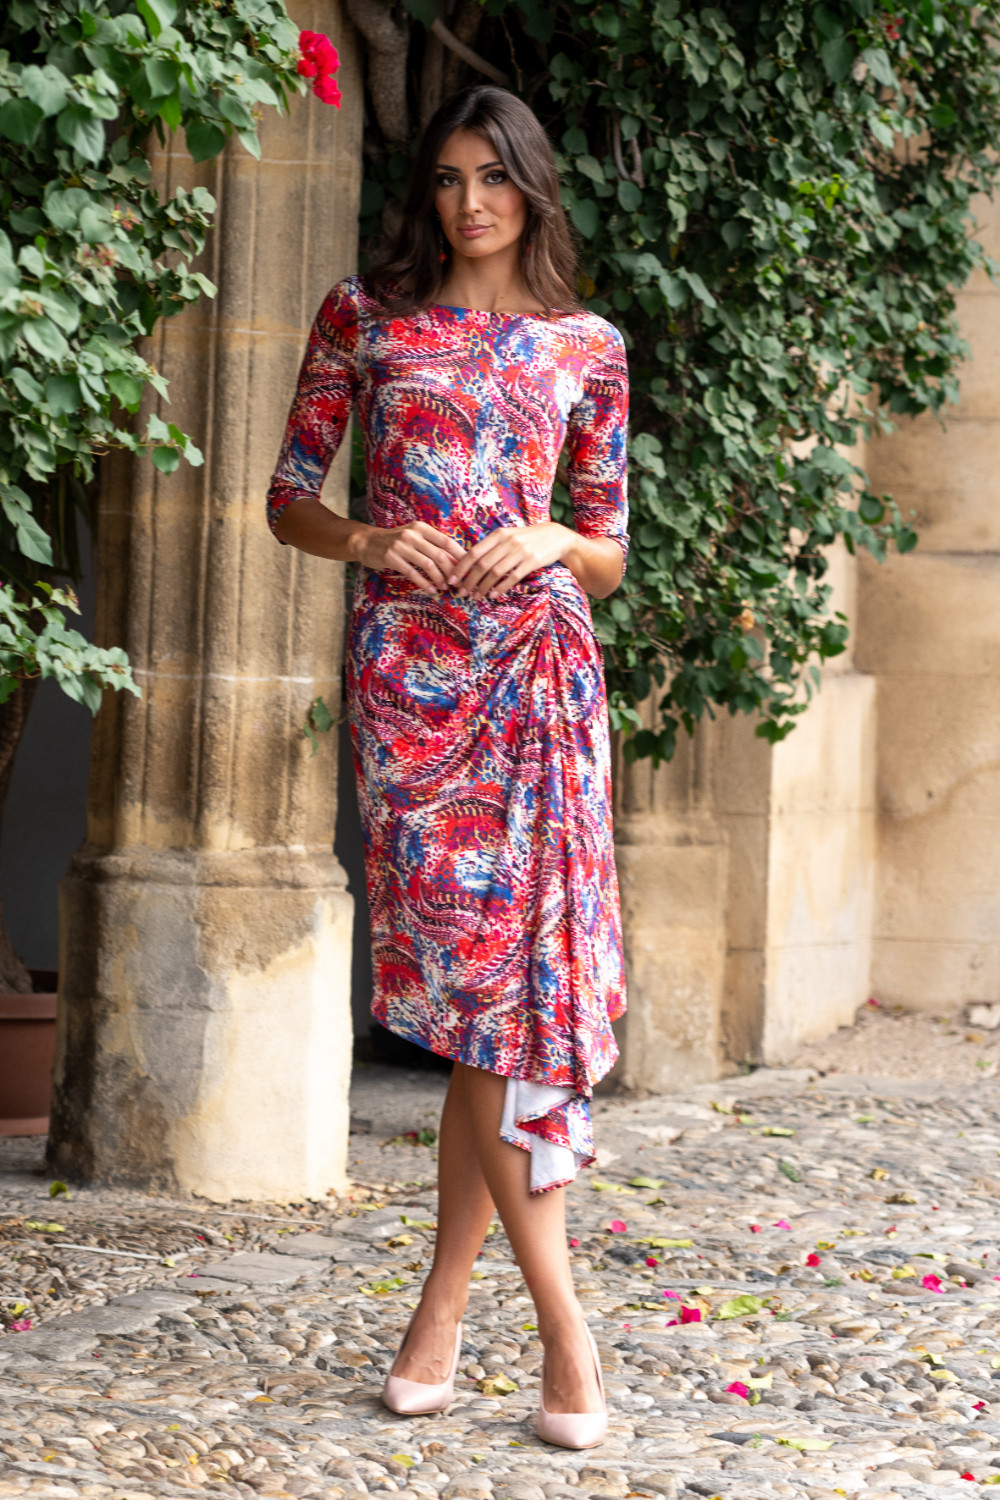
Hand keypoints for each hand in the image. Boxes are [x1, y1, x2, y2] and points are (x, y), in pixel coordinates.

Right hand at [357, 520, 466, 594]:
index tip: (468, 569)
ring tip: (445, 587)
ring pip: (428, 564)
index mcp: (422, 527)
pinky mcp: (391, 557)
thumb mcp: (414, 537)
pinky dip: (424, 583)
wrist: (367, 542)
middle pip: (440, 554)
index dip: (460, 556)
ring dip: (439, 578)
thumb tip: (456, 560)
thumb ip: (432, 545)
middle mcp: (412, 534)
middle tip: (458, 583)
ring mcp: (401, 545)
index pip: (447, 541)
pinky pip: (412, 573)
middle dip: (452, 571)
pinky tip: (431, 590)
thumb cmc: (396, 541)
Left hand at [448, 523, 571, 598]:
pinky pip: (512, 578)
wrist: (557, 537)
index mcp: (499, 534)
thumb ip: (492, 546)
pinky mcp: (531, 561)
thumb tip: (470, 563)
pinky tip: (493, 595)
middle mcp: (508, 542)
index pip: (474, 552)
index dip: (461, 568)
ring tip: (476, 597)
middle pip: (482, 564)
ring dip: (483, 587)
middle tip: (462, 593)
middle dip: (469, 581)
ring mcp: (520, 551)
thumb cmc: (529, 539)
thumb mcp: (509, 536)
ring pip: (495, 572)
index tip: (452, 580)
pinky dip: (500, 588)